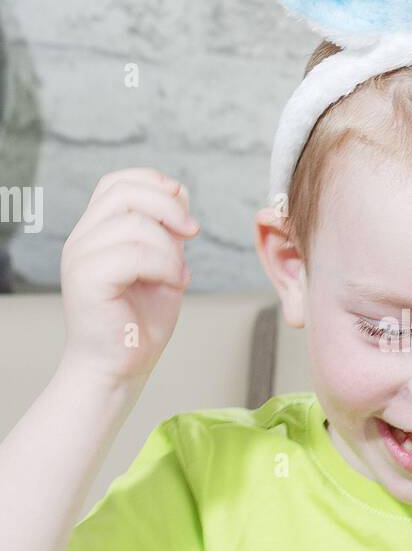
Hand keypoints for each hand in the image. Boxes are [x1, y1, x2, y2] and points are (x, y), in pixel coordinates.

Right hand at [60, 168, 199, 385]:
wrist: (120, 367)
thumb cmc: (139, 321)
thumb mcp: (162, 263)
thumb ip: (167, 230)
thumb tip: (179, 191)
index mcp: (96, 231)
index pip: (117, 183)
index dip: (153, 182)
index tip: (184, 204)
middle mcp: (82, 239)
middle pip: (124, 192)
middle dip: (167, 206)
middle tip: (191, 232)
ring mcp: (80, 258)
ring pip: (134, 225)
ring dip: (170, 248)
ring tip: (178, 274)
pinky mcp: (86, 279)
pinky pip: (133, 254)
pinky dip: (164, 265)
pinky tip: (173, 282)